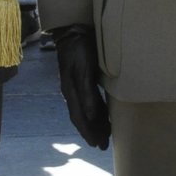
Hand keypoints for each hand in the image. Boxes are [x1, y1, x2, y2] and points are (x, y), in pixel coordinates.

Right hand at [52, 24, 109, 148]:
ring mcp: (76, 85)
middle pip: (82, 117)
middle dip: (91, 132)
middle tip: (103, 146)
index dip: (88, 132)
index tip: (97, 144)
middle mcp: (72, 91)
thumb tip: (91, 114)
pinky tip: (103, 114)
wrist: (74, 29)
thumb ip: (87, 91)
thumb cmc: (80, 48)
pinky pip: (89, 100)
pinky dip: (96, 110)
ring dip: (94, 123)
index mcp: (71, 91)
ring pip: (85, 110)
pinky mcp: (82, 78)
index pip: (79, 118)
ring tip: (105, 134)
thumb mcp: (83, 69)